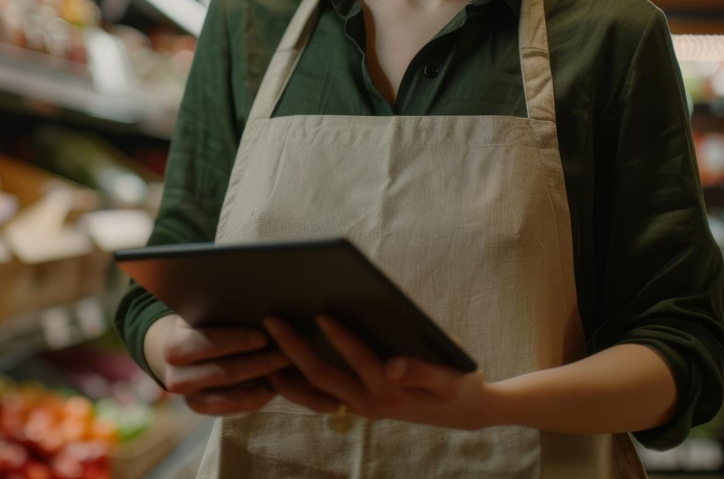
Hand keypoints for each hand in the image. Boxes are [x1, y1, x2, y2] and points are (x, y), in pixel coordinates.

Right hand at [146, 314, 291, 415]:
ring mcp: (189, 398)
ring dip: (263, 382)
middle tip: (287, 354)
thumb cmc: (206, 323)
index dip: (235, 341)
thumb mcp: (208, 313)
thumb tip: (262, 309)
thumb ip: (226, 313)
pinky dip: (257, 397)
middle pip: (223, 373)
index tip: (264, 337)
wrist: (188, 351)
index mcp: (173, 345)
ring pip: (232, 394)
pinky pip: (235, 408)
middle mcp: (175, 377)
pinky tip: (276, 385)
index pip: (205, 344)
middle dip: (259, 363)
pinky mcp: (204, 410)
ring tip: (287, 369)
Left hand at [264, 315, 490, 430]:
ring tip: (259, 339)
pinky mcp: (351, 403)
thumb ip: (423, 370)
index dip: (339, 336)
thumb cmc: (459, 384)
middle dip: (293, 346)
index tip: (320, 311)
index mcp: (390, 392)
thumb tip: (393, 365)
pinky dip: (290, 379)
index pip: (358, 360)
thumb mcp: (452, 378)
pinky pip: (313, 394)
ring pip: (309, 390)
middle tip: (270, 317)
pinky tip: (272, 357)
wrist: (463, 412)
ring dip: (282, 368)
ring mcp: (356, 406)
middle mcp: (367, 403)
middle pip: (320, 375)